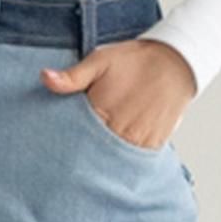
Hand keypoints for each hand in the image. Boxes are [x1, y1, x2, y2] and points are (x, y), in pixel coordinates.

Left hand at [41, 37, 197, 149]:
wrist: (175, 63)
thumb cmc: (135, 60)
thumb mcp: (100, 60)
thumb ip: (72, 76)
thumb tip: (45, 77)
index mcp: (102, 112)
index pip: (75, 136)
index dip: (66, 140)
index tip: (56, 145)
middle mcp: (121, 131)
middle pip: (93, 152)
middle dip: (83, 152)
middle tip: (70, 157)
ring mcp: (138, 140)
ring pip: (112, 160)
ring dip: (102, 158)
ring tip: (94, 154)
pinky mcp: (152, 145)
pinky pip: (132, 161)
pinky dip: (122, 159)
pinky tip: (113, 153)